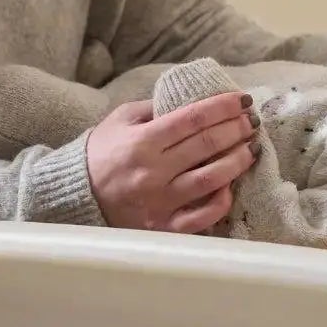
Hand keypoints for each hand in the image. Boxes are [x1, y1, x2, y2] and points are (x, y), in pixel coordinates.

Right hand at [85, 90, 258, 232]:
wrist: (74, 197)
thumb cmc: (101, 153)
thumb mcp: (121, 120)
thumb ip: (155, 108)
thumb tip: (195, 99)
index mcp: (142, 142)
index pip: (193, 118)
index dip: (223, 106)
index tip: (242, 99)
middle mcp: (153, 172)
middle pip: (207, 145)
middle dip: (237, 129)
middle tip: (252, 121)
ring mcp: (160, 202)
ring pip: (211, 179)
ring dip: (238, 161)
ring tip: (250, 149)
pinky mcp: (164, 227)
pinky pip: (202, 216)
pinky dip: (221, 201)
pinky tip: (230, 185)